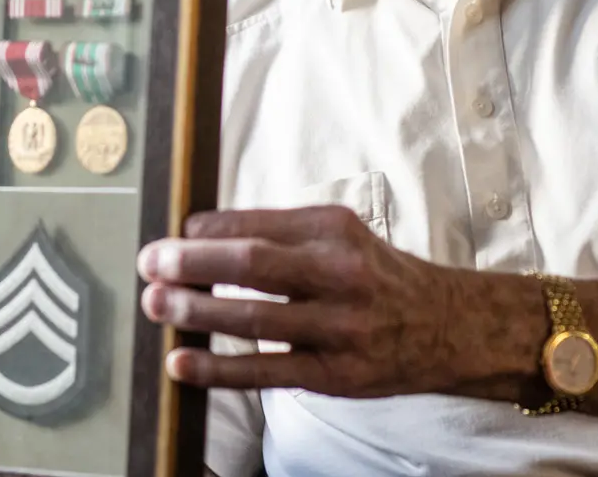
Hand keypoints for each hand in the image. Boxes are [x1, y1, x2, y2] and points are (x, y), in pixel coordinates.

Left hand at [137, 206, 541, 398]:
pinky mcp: (334, 374)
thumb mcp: (339, 235)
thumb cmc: (377, 276)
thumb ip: (279, 233)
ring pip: (255, 318)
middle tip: (152, 262)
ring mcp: (338, 327)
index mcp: (334, 229)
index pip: (257, 224)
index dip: (205, 229)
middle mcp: (339, 273)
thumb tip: (200, 233)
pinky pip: (266, 370)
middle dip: (192, 262)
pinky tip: (182, 363)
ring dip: (196, 311)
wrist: (446, 326)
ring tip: (156, 305)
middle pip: (252, 264)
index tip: (173, 234)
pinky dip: (218, 368)